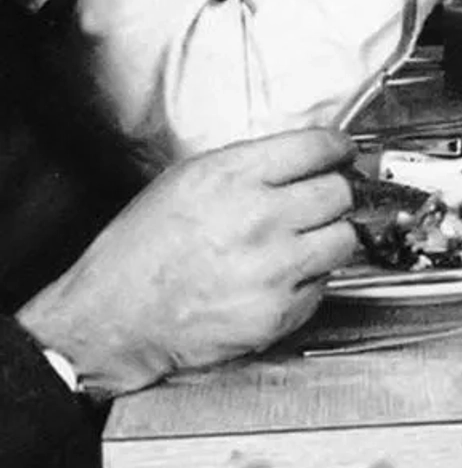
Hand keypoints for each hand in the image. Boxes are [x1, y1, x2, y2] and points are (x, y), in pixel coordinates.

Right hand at [15, 129, 356, 394]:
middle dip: (334, 194)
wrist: (110, 320)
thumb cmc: (137, 255)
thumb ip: (247, 166)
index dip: (336, 149)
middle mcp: (259, 218)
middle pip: (341, 192)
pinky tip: (280, 278)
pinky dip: (310, 281)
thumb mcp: (184, 182)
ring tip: (302, 243)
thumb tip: (298, 158)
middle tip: (320, 202)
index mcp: (232, 178)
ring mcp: (273, 268)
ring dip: (329, 238)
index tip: (341, 154)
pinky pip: (324, 285)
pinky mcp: (278, 312)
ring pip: (345, 239)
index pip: (318, 147)